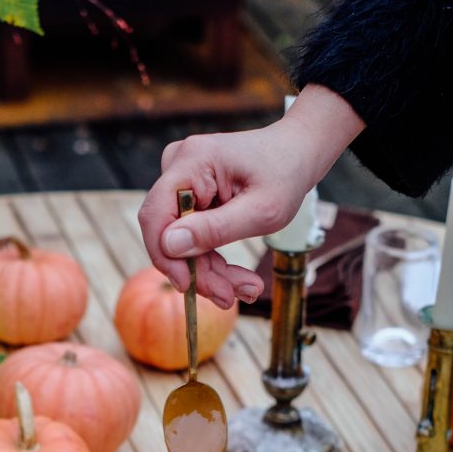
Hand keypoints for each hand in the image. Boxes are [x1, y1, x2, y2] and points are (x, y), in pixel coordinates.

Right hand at [137, 86, 364, 307]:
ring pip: (181, 241)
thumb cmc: (285, 174)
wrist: (296, 154)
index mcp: (192, 161)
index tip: (189, 286)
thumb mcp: (261, 210)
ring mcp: (182, 180)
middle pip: (169, 233)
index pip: (156, 215)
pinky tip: (237, 278)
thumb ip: (216, 229)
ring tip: (246, 288)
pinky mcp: (190, 194)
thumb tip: (169, 245)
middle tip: (231, 296)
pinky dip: (212, 258)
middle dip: (199, 271)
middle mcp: (178, 166)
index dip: (165, 256)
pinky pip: (191, 235)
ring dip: (210, 270)